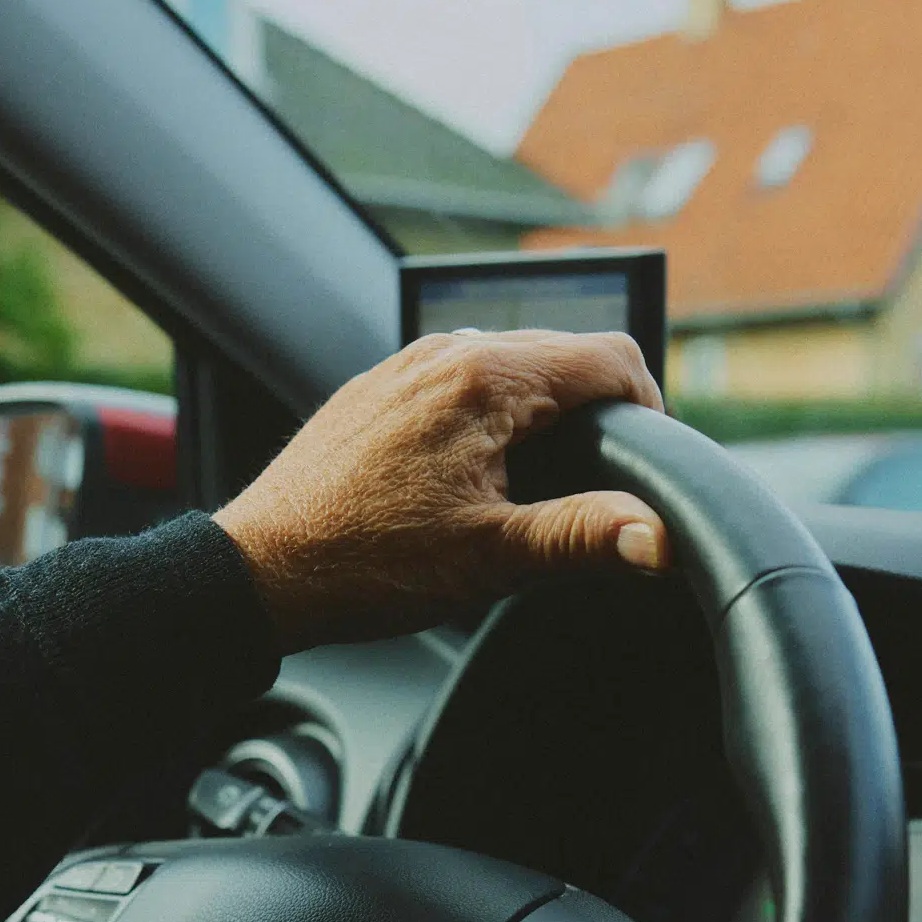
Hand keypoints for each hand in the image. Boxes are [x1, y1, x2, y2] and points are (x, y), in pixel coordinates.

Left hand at [215, 329, 667, 649]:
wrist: (262, 570)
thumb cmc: (366, 563)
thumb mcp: (492, 558)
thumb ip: (584, 536)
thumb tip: (659, 536)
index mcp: (487, 378)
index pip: (612, 359)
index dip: (650, 411)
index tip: (648, 466)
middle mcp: (448, 351)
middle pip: (565, 357)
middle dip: (598, 417)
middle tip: (597, 490)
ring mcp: (409, 365)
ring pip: (513, 369)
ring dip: (542, 418)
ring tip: (534, 492)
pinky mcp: (382, 389)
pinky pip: (461, 383)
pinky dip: (490, 420)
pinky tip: (473, 481)